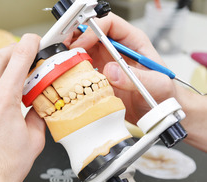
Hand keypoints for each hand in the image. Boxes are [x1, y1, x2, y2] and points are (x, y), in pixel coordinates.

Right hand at [69, 13, 206, 151]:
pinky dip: (72, 70)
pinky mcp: (98, 76)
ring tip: (63, 63)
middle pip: (91, 33)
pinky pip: (81, 68)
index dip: (93, 30)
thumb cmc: (162, 94)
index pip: (109, 24)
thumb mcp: (155, 85)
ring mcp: (105, 62)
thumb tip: (110, 70)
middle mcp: (116, 49)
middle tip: (64, 50)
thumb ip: (134, 77)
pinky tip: (68, 77)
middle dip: (75, 38)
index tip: (81, 44)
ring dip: (71, 54)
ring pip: (83, 49)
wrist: (157, 113)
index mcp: (132, 42)